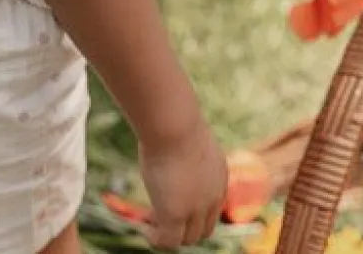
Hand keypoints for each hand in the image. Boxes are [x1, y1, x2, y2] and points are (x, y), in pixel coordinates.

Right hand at [139, 118, 227, 248]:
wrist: (174, 125)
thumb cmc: (174, 120)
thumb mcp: (184, 135)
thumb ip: (182, 146)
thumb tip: (167, 135)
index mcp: (219, 175)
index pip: (212, 207)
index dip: (193, 210)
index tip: (172, 199)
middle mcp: (213, 195)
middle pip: (204, 229)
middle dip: (183, 226)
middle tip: (158, 212)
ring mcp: (196, 209)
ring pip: (188, 238)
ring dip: (168, 233)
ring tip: (148, 219)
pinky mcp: (175, 216)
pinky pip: (168, 242)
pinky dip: (156, 239)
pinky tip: (144, 227)